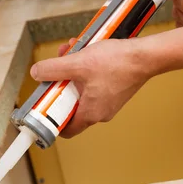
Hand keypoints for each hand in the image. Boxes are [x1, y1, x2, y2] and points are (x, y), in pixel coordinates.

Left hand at [29, 38, 150, 138]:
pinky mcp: (116, 91)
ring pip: (82, 91)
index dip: (51, 118)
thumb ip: (54, 69)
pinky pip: (94, 85)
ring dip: (74, 73)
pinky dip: (87, 71)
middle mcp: (101, 113)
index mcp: (91, 113)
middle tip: (58, 68)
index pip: (65, 129)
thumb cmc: (117, 63)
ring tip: (72, 54)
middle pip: (71, 105)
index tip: (44, 103)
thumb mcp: (78, 63)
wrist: (146, 56)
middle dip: (61, 84)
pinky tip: (87, 54)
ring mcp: (110, 102)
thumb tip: (37, 73)